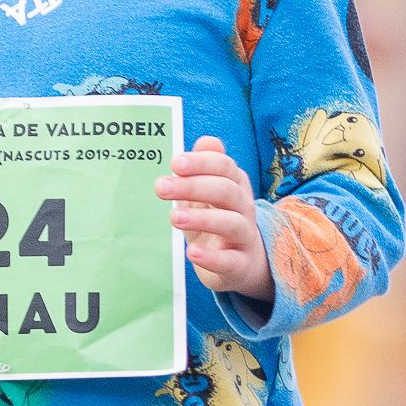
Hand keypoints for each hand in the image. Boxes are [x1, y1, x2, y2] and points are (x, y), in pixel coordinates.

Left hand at [155, 134, 271, 300]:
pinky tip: (191, 253)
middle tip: (161, 188)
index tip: (175, 163)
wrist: (241, 264)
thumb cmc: (217, 222)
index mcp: (235, 186)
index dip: (201, 163)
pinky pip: (230, 261)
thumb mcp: (207, 194)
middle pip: (226, 191)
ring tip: (174, 218)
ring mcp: (245, 237)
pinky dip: (211, 258)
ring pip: (231, 223)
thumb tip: (206, 140)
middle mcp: (244, 208)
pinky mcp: (240, 265)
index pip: (224, 167)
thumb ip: (204, 168)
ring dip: (202, 219)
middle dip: (194, 186)